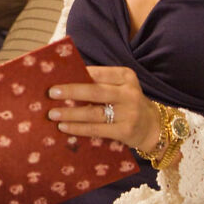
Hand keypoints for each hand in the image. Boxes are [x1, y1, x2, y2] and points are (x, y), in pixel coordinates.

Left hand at [47, 66, 162, 151]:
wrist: (152, 127)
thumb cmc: (126, 102)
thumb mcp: (120, 86)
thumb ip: (99, 81)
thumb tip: (64, 78)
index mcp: (126, 76)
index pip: (99, 72)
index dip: (78, 74)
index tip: (58, 75)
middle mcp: (129, 93)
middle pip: (95, 91)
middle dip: (71, 92)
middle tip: (51, 93)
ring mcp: (128, 113)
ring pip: (93, 112)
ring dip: (70, 113)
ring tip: (53, 113)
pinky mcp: (125, 131)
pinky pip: (96, 129)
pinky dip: (78, 128)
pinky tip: (64, 127)